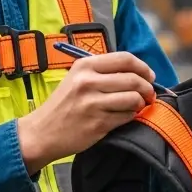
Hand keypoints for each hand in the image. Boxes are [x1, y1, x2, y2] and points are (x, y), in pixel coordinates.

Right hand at [17, 52, 156, 173]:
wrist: (42, 132)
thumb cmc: (63, 105)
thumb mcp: (76, 79)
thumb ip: (102, 73)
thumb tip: (137, 73)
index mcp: (85, 66)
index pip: (125, 58)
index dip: (143, 67)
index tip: (149, 76)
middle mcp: (88, 82)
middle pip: (133, 79)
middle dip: (147, 88)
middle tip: (148, 95)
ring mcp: (93, 103)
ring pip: (133, 98)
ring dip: (141, 103)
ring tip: (137, 106)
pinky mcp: (98, 123)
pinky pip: (127, 116)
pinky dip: (131, 116)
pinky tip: (124, 116)